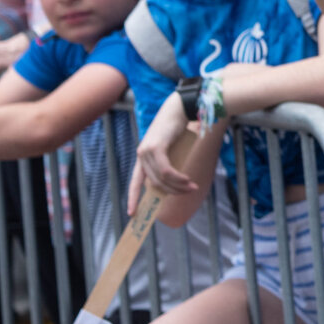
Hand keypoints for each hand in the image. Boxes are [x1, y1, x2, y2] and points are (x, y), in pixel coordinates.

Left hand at [127, 93, 197, 213]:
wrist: (179, 109)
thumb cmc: (177, 128)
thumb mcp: (171, 149)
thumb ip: (168, 163)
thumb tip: (174, 182)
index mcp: (143, 157)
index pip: (135, 181)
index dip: (133, 197)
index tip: (132, 213)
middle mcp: (142, 154)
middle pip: (154, 182)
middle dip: (172, 191)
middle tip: (188, 191)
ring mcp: (147, 151)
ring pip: (161, 178)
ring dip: (178, 185)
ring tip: (191, 186)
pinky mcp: (156, 148)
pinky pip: (166, 170)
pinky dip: (177, 178)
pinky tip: (186, 180)